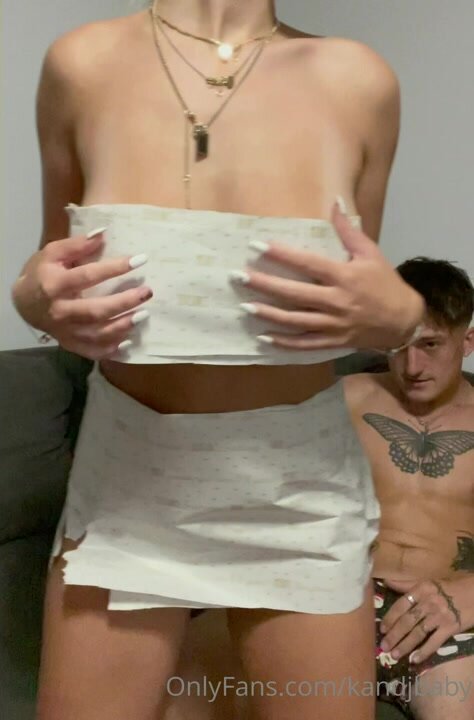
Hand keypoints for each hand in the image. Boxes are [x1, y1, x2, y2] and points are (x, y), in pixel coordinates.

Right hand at [11, 229, 152, 359]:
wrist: (24, 303)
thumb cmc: (42, 273)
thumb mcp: (52, 253)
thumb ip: (76, 245)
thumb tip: (102, 234)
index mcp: (55, 285)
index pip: (88, 276)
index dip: (114, 268)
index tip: (139, 260)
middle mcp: (60, 311)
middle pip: (96, 310)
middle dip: (125, 302)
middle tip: (147, 292)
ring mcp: (65, 331)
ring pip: (98, 334)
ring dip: (123, 326)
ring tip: (144, 315)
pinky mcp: (70, 344)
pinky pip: (93, 351)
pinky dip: (112, 349)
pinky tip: (129, 342)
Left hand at [230, 200, 424, 350]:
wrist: (403, 320)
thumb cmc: (385, 284)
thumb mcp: (371, 253)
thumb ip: (349, 229)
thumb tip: (336, 201)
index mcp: (344, 276)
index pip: (307, 263)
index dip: (281, 254)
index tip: (257, 246)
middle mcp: (336, 301)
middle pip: (294, 293)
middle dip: (264, 285)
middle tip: (239, 277)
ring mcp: (333, 324)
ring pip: (295, 320)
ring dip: (268, 314)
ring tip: (245, 307)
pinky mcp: (333, 341)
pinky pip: (305, 344)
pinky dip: (284, 342)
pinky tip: (263, 337)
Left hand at [379, 577, 473, 663]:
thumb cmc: (449, 587)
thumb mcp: (427, 582)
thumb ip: (406, 584)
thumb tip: (385, 581)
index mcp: (421, 589)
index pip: (401, 605)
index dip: (390, 618)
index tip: (381, 629)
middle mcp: (428, 602)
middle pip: (407, 621)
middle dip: (394, 635)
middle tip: (383, 647)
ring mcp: (440, 616)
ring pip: (418, 633)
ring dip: (405, 645)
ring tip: (394, 655)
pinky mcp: (450, 627)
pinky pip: (435, 642)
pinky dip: (424, 652)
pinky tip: (415, 660)